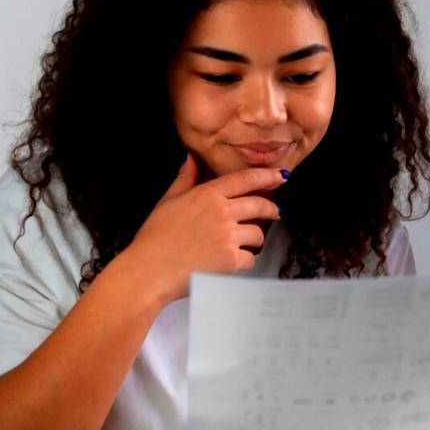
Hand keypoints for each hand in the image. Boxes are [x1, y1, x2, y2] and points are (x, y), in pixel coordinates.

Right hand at [115, 154, 283, 303]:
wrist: (148, 271)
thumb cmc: (154, 238)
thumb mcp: (167, 202)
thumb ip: (185, 179)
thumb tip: (191, 159)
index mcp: (207, 194)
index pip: (245, 180)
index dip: (267, 176)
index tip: (280, 176)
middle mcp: (222, 212)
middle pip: (259, 205)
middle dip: (270, 209)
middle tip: (275, 213)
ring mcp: (228, 236)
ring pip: (258, 234)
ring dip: (253, 240)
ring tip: (240, 244)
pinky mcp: (231, 260)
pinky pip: (250, 258)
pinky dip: (243, 262)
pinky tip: (229, 263)